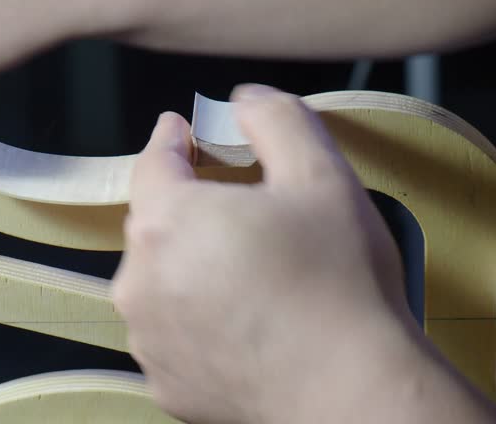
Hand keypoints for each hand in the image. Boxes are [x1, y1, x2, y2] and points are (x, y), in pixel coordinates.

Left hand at [113, 85, 495, 422]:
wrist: (353, 394)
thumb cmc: (339, 286)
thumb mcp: (320, 175)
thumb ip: (276, 119)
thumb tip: (245, 102)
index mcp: (168, 222)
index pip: (153, 163)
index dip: (170, 140)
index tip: (179, 131)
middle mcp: (141, 281)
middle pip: (155, 224)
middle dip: (189, 208)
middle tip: (239, 210)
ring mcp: (149, 339)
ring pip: (161, 279)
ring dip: (191, 266)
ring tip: (250, 275)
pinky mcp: (166, 382)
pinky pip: (173, 331)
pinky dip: (196, 318)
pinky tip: (244, 321)